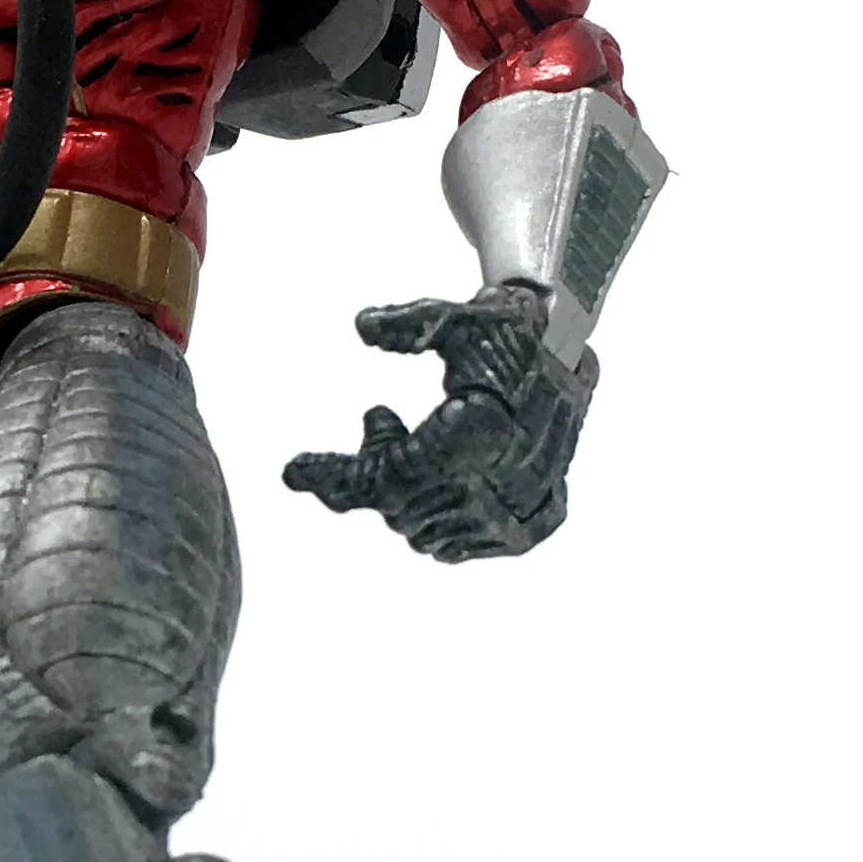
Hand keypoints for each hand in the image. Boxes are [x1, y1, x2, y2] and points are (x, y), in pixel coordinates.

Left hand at [282, 281, 597, 561]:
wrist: (570, 353)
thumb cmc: (507, 330)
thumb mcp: (456, 317)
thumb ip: (408, 324)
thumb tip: (362, 326)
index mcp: (475, 439)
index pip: (379, 481)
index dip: (332, 477)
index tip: (291, 471)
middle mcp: (498, 486)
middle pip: (395, 507)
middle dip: (372, 467)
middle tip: (375, 418)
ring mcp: (518, 512)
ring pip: (423, 532)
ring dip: (404, 491)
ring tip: (410, 436)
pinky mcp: (534, 524)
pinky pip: (461, 545)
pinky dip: (439, 515)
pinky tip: (440, 473)